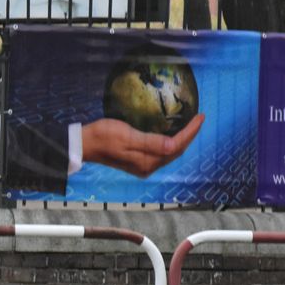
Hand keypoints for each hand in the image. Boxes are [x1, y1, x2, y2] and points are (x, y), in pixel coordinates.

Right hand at [81, 114, 204, 177]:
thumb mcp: (127, 136)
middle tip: (199, 118)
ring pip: (170, 153)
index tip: (200, 117)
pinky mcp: (138, 162)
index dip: (191, 132)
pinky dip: (171, 143)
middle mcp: (147, 167)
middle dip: (190, 136)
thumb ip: (151, 142)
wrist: (85, 144)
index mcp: (146, 162)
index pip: (176, 146)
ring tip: (190, 125)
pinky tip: (173, 134)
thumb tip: (173, 146)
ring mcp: (143, 166)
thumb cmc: (103, 136)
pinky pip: (161, 153)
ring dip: (182, 140)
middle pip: (176, 151)